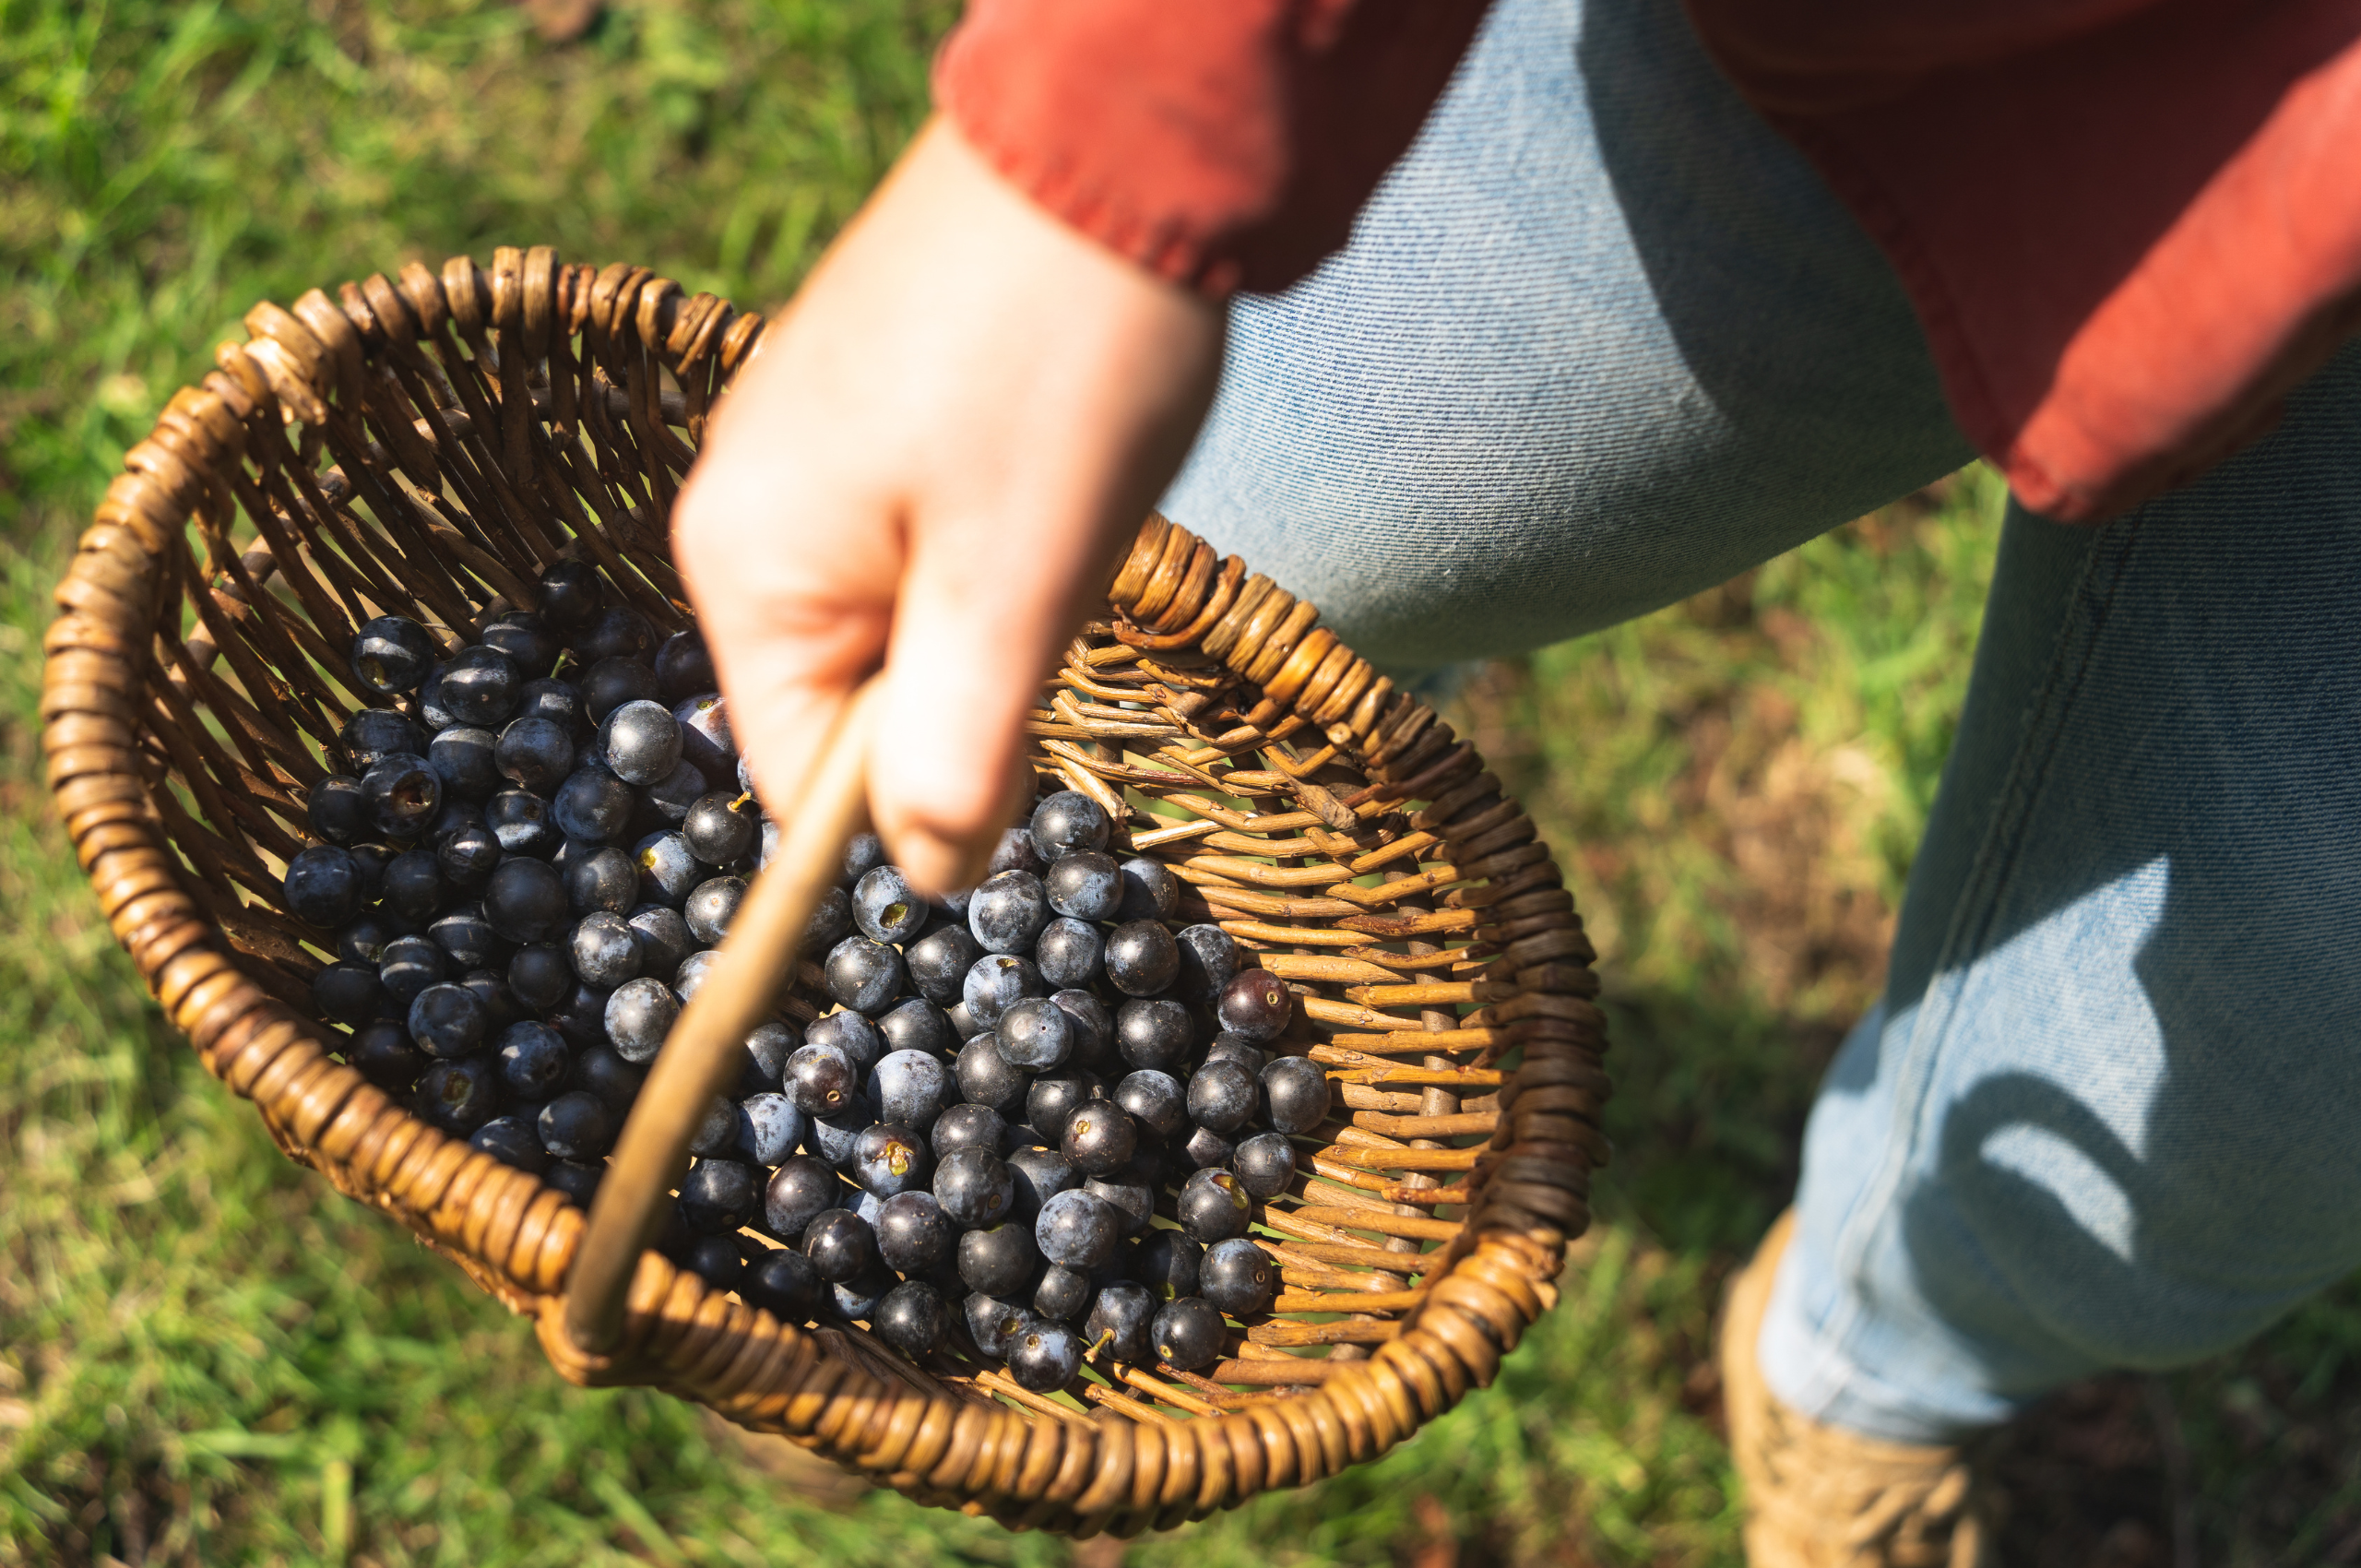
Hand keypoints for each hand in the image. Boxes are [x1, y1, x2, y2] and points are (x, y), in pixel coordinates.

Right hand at [673, 117, 1224, 892]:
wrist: (1112, 150)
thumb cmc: (1062, 370)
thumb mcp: (1017, 590)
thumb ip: (960, 752)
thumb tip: (932, 880)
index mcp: (744, 564)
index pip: (798, 780)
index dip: (912, 814)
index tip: (1020, 777)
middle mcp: (741, 509)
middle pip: (849, 702)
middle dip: (968, 691)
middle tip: (1051, 590)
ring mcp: (798, 450)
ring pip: (898, 621)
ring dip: (995, 613)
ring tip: (1055, 508)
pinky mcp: (865, 412)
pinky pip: (917, 541)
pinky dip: (996, 545)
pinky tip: (1050, 469)